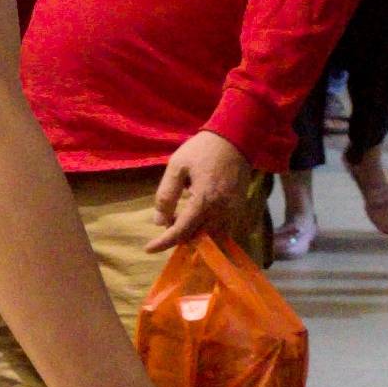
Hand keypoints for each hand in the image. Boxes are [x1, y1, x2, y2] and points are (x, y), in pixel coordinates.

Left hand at [147, 128, 257, 246]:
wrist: (235, 137)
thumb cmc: (203, 149)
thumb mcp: (177, 166)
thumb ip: (166, 195)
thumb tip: (159, 222)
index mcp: (203, 201)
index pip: (181, 231)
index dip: (164, 242)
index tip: (148, 248)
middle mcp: (221, 212)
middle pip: (197, 238)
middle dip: (179, 237)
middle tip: (168, 220)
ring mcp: (232, 212)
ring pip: (212, 237)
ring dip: (194, 234)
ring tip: (181, 217)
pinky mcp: (239, 208)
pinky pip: (223, 229)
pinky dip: (208, 231)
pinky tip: (198, 217)